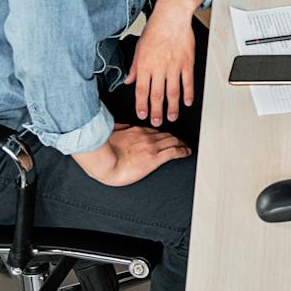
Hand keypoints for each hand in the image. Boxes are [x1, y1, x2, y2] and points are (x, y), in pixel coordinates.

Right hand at [74, 124, 191, 186]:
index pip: (154, 131)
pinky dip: (183, 151)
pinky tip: (187, 152)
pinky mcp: (155, 158)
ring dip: (181, 143)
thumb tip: (121, 126)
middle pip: (166, 135)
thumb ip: (117, 129)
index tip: (165, 136)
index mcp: (135, 131)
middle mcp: (146, 137)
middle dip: (175, 138)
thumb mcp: (109, 134)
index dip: (162, 134)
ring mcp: (152, 147)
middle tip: (181, 141)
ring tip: (185, 146)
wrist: (104, 163)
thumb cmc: (102, 153)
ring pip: (172, 141)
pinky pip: (174, 152)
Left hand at [126, 0, 203, 123]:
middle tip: (157, 121)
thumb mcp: (139, 47)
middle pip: (157, 95)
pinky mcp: (187, 63)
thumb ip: (134, 66)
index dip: (141, 105)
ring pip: (173, 92)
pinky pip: (188, 82)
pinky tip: (187, 101)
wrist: (172, 16)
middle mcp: (159, 67)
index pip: (142, 90)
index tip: (142, 114)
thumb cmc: (156, 28)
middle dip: (156, 111)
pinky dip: (188, 94)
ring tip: (172, 116)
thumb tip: (130, 81)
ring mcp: (174, 66)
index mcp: (145, 64)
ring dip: (172, 107)